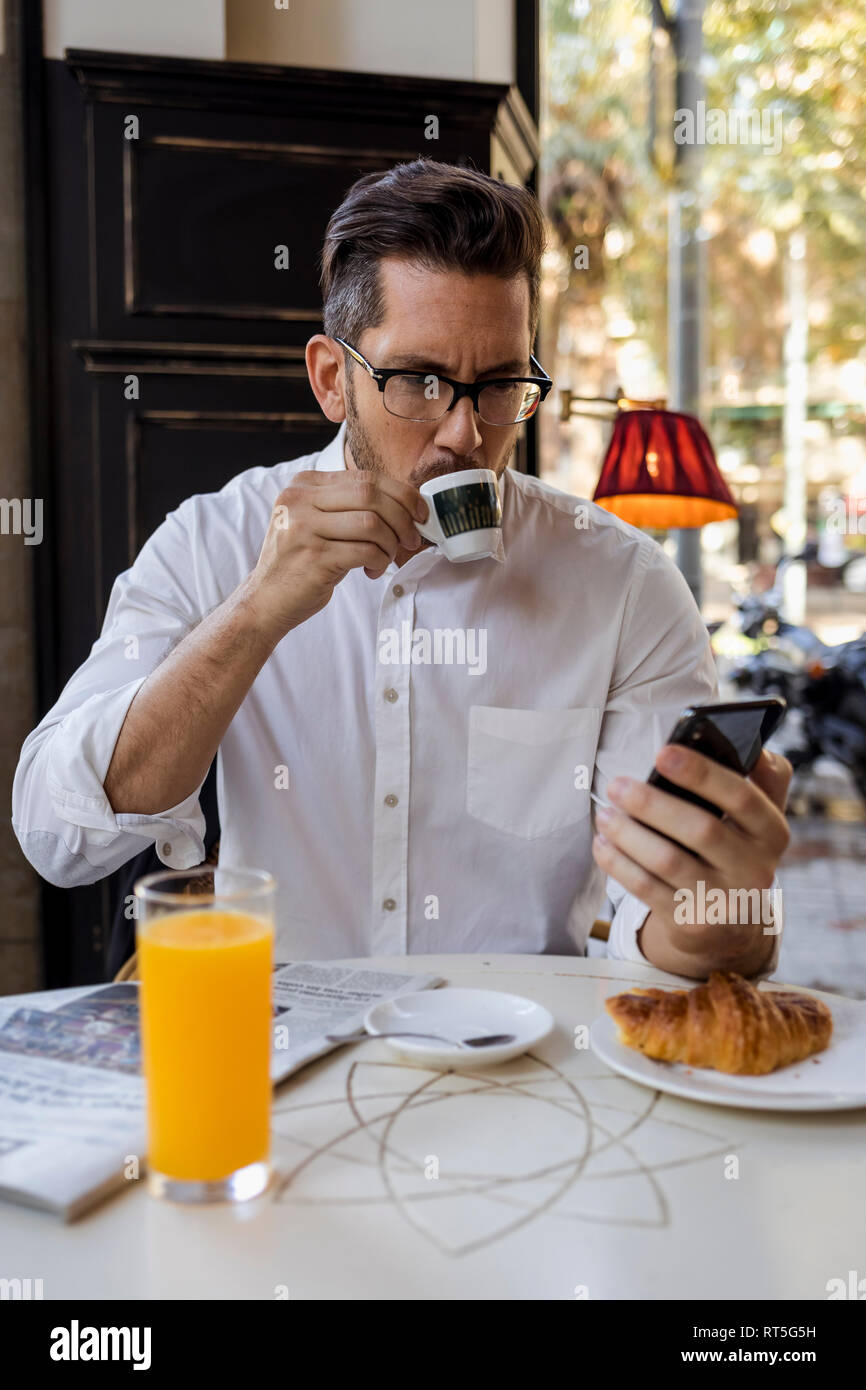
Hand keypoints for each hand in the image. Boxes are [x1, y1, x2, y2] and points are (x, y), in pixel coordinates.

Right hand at [242, 471, 428, 640]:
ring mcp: (303, 528)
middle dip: (402, 518)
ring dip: (391, 543)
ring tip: (387, 558)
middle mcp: (299, 500)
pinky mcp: (313, 557)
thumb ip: (350, 507)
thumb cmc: (301, 562)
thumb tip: (407, 505)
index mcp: (303, 485)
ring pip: (371, 523)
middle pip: (370, 494)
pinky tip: (372, 571)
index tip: (419, 512)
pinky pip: (365, 551)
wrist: (266, 600)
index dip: (401, 493)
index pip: (365, 477)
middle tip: (411, 539)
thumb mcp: (317, 522)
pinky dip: (379, 561)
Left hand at [591, 745, 791, 977]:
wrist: (731, 923)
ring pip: (669, 861)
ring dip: (629, 834)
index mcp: (772, 832)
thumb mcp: (758, 816)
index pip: (741, 796)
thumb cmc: (734, 847)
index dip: (701, 773)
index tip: (662, 752)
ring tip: (604, 814)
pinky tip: (602, 844)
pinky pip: (647, 890)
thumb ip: (760, 776)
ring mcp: (724, 900)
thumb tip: (744, 737)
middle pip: (701, 829)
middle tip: (616, 784)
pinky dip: (619, 864)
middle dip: (653, 803)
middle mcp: (756, 868)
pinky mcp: (693, 923)